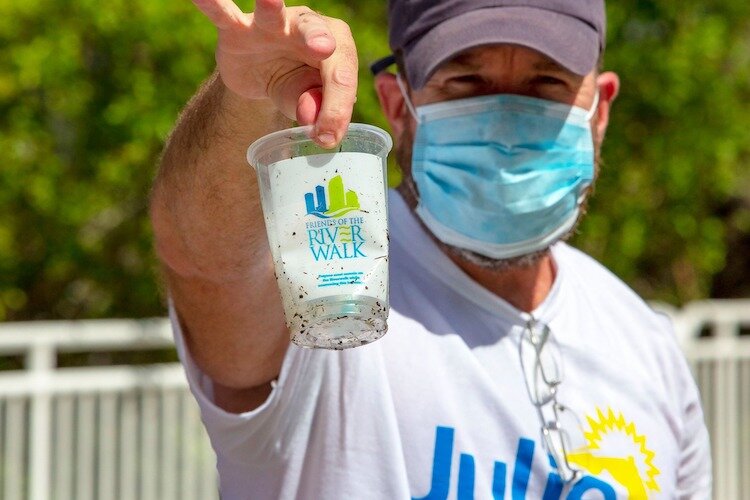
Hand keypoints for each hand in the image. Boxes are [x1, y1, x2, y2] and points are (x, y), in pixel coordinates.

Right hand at [192, 0, 357, 146]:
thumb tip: (312, 120)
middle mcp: (307, 25)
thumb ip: (310, 106)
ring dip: (271, 4)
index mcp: (336, 46)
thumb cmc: (292, 83)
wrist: (258, 75)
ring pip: (274, 13)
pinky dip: (214, 5)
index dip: (336, 107)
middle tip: (324, 48)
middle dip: (320, 41)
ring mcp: (271, 23)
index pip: (341, 74)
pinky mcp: (237, 29)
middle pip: (318, 33)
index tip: (327, 137)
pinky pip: (225, 15)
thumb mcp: (303, 99)